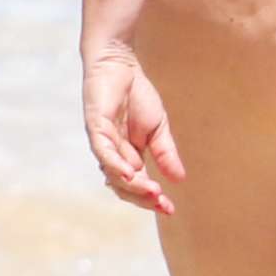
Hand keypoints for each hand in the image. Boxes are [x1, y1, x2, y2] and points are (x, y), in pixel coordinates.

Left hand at [83, 42, 184, 212]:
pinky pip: (104, 153)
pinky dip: (116, 166)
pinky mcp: (95, 128)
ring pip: (113, 174)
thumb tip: (180, 179)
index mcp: (127, 156)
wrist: (121, 65)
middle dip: (143, 197)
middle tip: (161, 203)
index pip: (138, 185)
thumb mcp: (159, 130)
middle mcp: (112, 154)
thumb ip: (165, 154)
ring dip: (133, 185)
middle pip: (123, 186)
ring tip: (153, 192)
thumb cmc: (137, 95)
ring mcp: (102, 142)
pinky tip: (130, 174)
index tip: (170, 210)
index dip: (152, 199)